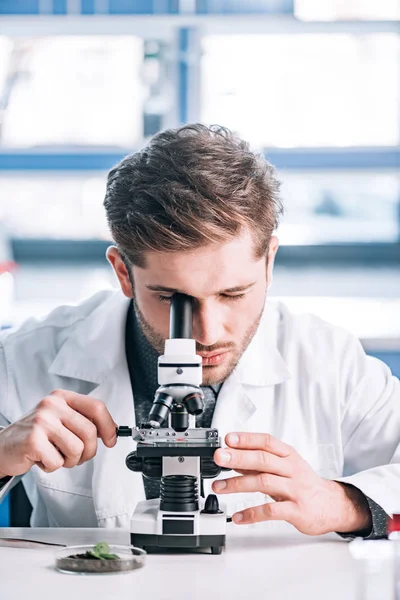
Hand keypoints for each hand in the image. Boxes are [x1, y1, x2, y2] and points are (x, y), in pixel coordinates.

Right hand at [0, 390, 116, 477]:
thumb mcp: (60, 420)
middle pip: (90, 431)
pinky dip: (52, 467)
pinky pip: (58, 462)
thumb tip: (112, 431)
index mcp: (61, 397)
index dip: (108, 426)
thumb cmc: (35, 435)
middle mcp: (52, 405)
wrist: (2, 446)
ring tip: (55, 455)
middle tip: (77, 456)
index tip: (111, 440)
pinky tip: (41, 458)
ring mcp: (42, 421)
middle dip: (88, 451)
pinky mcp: (33, 440)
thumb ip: (83, 421)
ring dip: (69, 461)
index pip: (96, 407)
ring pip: (77, 449)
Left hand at [212, 432, 371, 535]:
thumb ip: (260, 464)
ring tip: (219, 487)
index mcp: (289, 456)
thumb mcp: (285, 468)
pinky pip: (271, 511)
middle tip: (219, 458)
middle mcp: (292, 470)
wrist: (333, 506)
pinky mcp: (297, 510)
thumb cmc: (304, 484)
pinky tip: (238, 516)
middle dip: (239, 457)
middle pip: (263, 459)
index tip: (228, 439)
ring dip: (238, 484)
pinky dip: (252, 513)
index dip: (247, 439)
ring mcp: (295, 490)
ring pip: (264, 482)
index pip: (267, 442)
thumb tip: (233, 458)